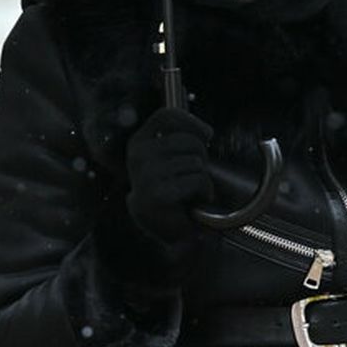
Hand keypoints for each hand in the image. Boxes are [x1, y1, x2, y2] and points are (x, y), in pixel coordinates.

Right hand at [124, 106, 214, 247]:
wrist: (166, 229)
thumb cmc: (171, 190)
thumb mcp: (169, 160)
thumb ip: (178, 139)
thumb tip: (206, 132)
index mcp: (138, 143)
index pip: (165, 116)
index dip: (191, 121)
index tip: (208, 135)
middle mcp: (138, 157)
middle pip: (187, 140)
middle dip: (202, 156)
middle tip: (198, 174)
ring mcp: (146, 176)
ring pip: (195, 162)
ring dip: (203, 178)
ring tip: (195, 191)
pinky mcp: (160, 194)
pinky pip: (198, 180)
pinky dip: (205, 191)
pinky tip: (197, 201)